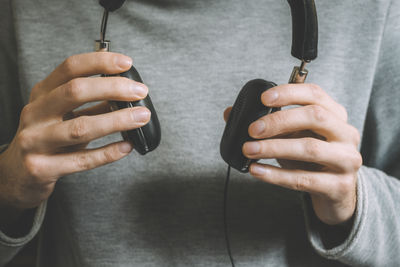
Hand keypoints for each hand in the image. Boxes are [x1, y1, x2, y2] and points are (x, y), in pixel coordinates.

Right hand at [0, 52, 150, 214]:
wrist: (15, 174)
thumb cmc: (46, 138)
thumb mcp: (61, 113)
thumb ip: (89, 102)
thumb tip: (126, 90)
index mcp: (42, 94)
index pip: (70, 68)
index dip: (100, 62)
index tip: (127, 63)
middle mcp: (35, 114)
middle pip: (75, 92)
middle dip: (113, 89)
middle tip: (140, 92)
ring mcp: (35, 141)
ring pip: (80, 128)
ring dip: (117, 121)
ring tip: (141, 117)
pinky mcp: (41, 168)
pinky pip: (81, 160)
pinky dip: (108, 153)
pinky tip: (126, 147)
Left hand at [224, 84, 361, 224]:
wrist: (336, 192)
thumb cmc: (311, 159)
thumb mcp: (292, 136)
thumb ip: (267, 123)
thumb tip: (230, 113)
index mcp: (335, 114)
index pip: (315, 94)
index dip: (289, 92)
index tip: (263, 98)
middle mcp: (346, 133)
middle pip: (314, 116)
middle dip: (279, 121)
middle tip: (252, 129)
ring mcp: (346, 160)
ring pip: (309, 149)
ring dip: (274, 148)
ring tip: (248, 149)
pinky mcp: (338, 186)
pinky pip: (303, 179)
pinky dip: (276, 175)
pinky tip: (256, 170)